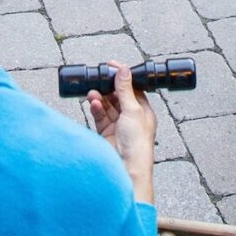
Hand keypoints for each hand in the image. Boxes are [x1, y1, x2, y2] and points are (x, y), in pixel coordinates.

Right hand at [87, 64, 155, 202]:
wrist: (127, 168)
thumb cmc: (137, 143)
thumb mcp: (132, 110)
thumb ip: (125, 90)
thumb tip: (124, 70)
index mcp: (143, 111)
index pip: (132, 89)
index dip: (122, 78)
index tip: (111, 67)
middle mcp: (131, 118)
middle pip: (118, 97)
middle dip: (108, 88)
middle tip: (98, 77)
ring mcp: (118, 126)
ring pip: (107, 107)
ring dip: (100, 98)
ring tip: (92, 92)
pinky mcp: (106, 134)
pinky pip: (100, 118)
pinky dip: (96, 110)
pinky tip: (93, 103)